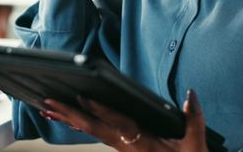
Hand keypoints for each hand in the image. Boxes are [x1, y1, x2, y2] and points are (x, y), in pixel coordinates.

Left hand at [40, 90, 207, 151]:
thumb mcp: (195, 146)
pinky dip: (81, 124)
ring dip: (69, 119)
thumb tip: (190, 95)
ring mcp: (121, 148)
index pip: (117, 123)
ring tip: (48, 109)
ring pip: (91, 132)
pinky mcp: (122, 148)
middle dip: (69, 114)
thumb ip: (193, 120)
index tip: (82, 98)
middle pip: (93, 128)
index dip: (99, 110)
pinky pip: (98, 134)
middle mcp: (126, 146)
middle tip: (47, 103)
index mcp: (141, 143)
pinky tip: (70, 119)